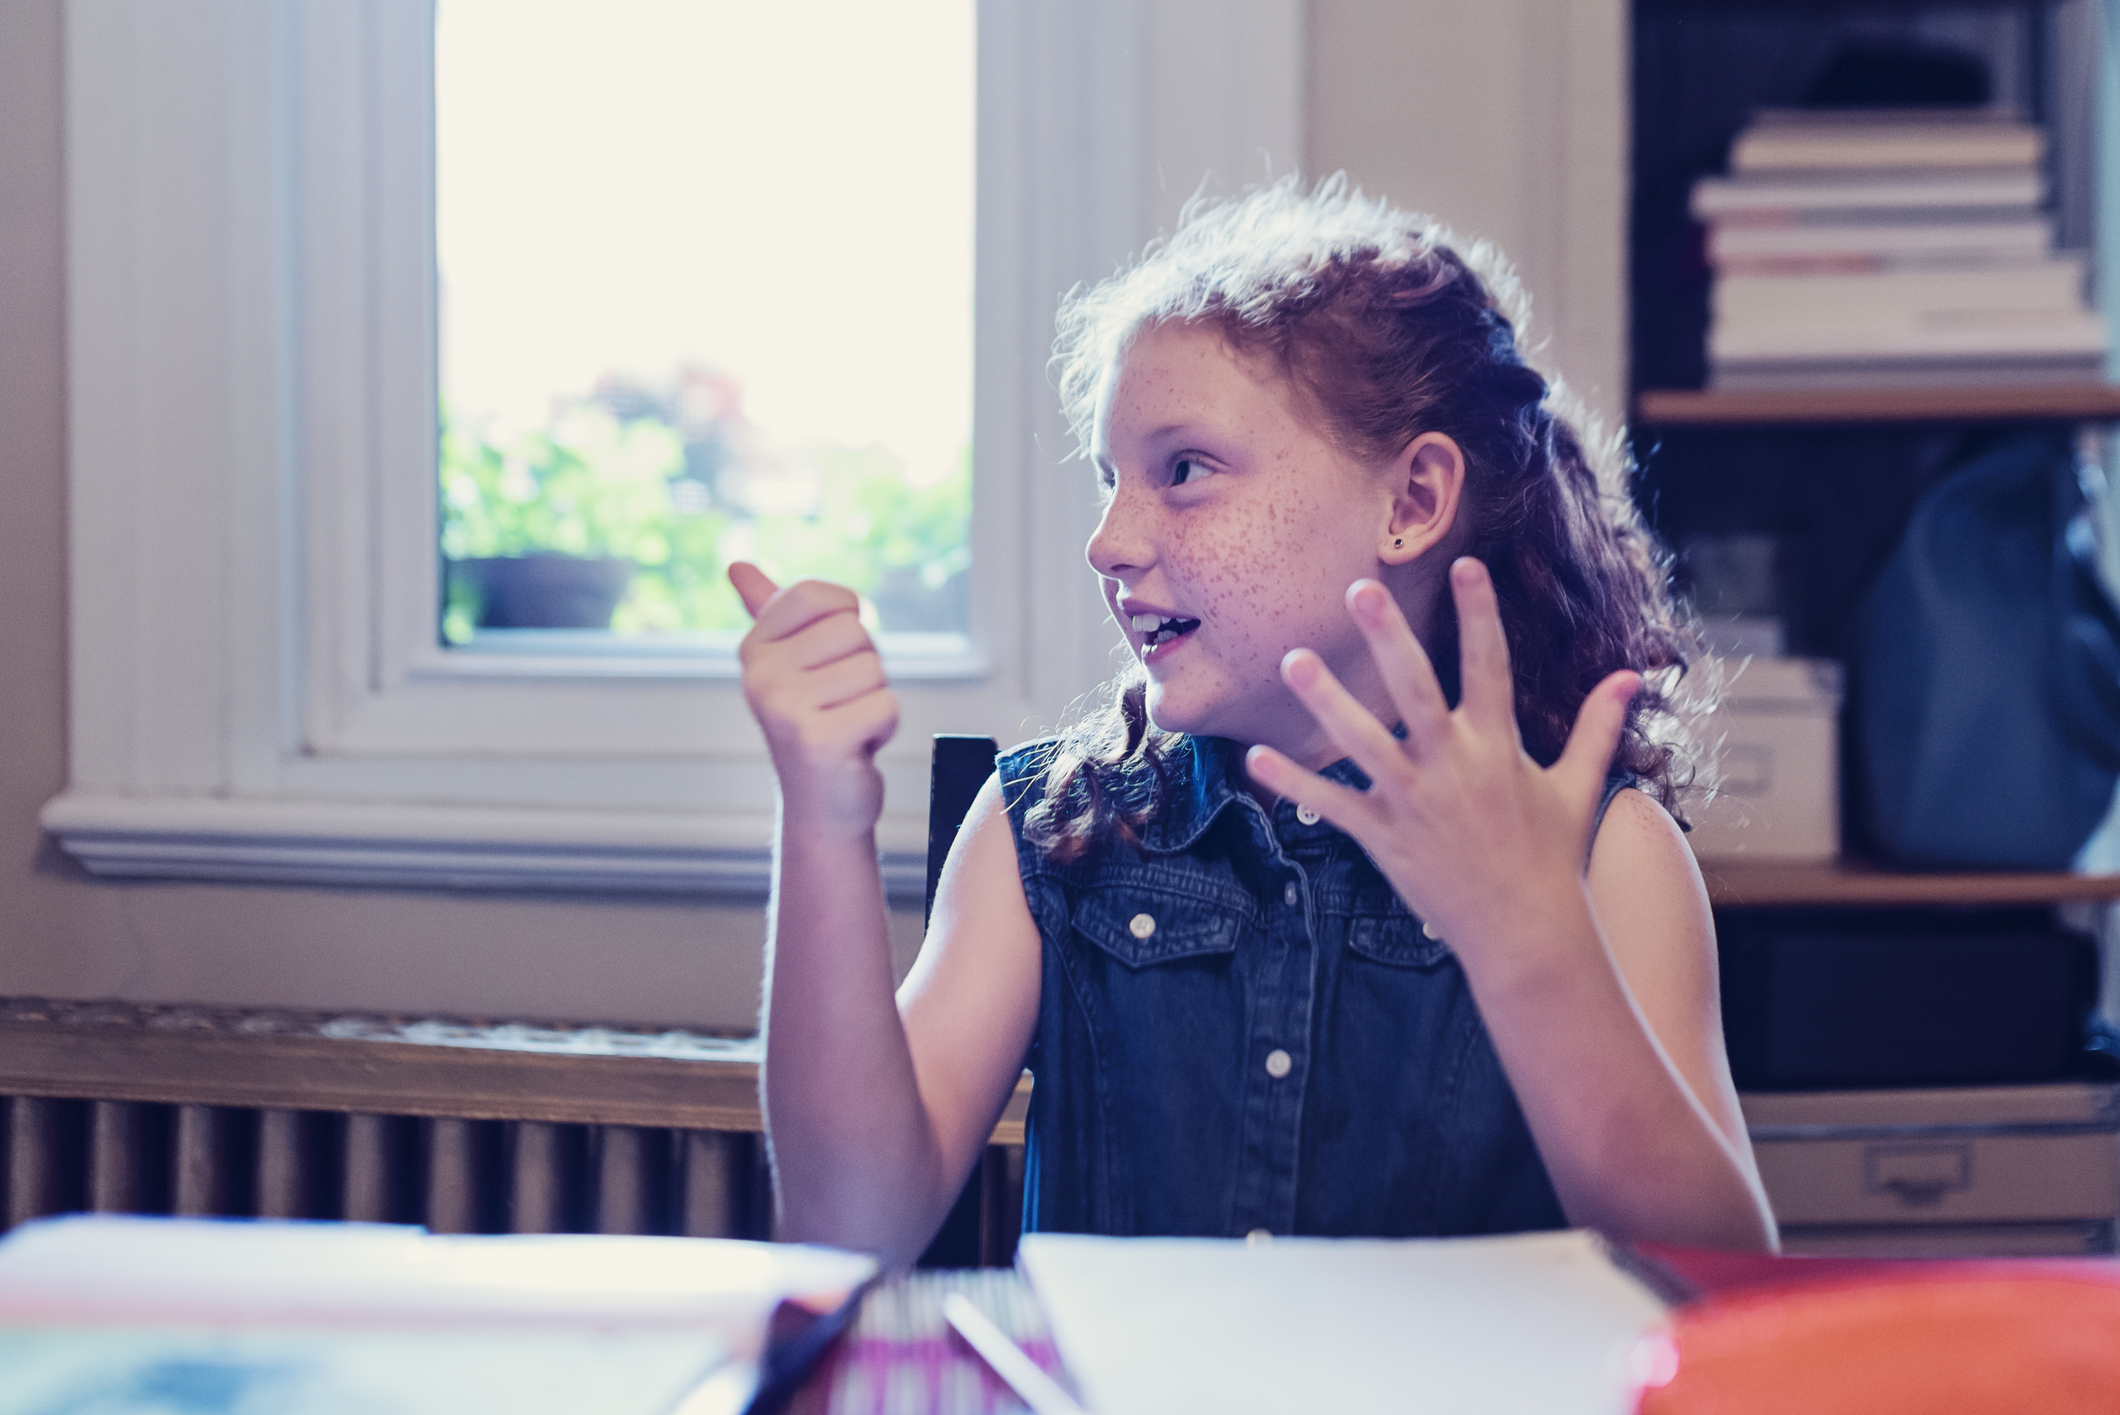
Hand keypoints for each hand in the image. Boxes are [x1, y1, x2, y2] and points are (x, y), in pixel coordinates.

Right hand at [731, 562, 899, 836]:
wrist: (822, 804)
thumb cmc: (817, 722)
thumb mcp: (792, 663)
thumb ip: (770, 611)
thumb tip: (736, 565)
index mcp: (754, 648)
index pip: (819, 595)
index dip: (846, 618)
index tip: (833, 656)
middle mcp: (759, 675)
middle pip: (855, 632)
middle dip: (865, 667)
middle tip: (840, 702)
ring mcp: (783, 708)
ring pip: (873, 669)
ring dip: (873, 699)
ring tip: (846, 723)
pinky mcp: (816, 740)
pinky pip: (885, 705)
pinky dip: (883, 727)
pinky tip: (856, 746)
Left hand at [1243, 558, 1639, 977]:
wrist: (1525, 934)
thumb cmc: (1551, 857)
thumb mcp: (1577, 787)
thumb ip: (1598, 726)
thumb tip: (1631, 675)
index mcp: (1498, 748)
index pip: (1491, 666)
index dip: (1480, 614)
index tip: (1465, 565)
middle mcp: (1453, 768)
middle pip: (1416, 691)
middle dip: (1388, 639)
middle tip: (1358, 589)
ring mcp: (1414, 803)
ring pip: (1363, 743)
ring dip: (1327, 702)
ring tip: (1293, 659)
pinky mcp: (1385, 839)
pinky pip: (1332, 805)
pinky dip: (1294, 783)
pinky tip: (1254, 756)